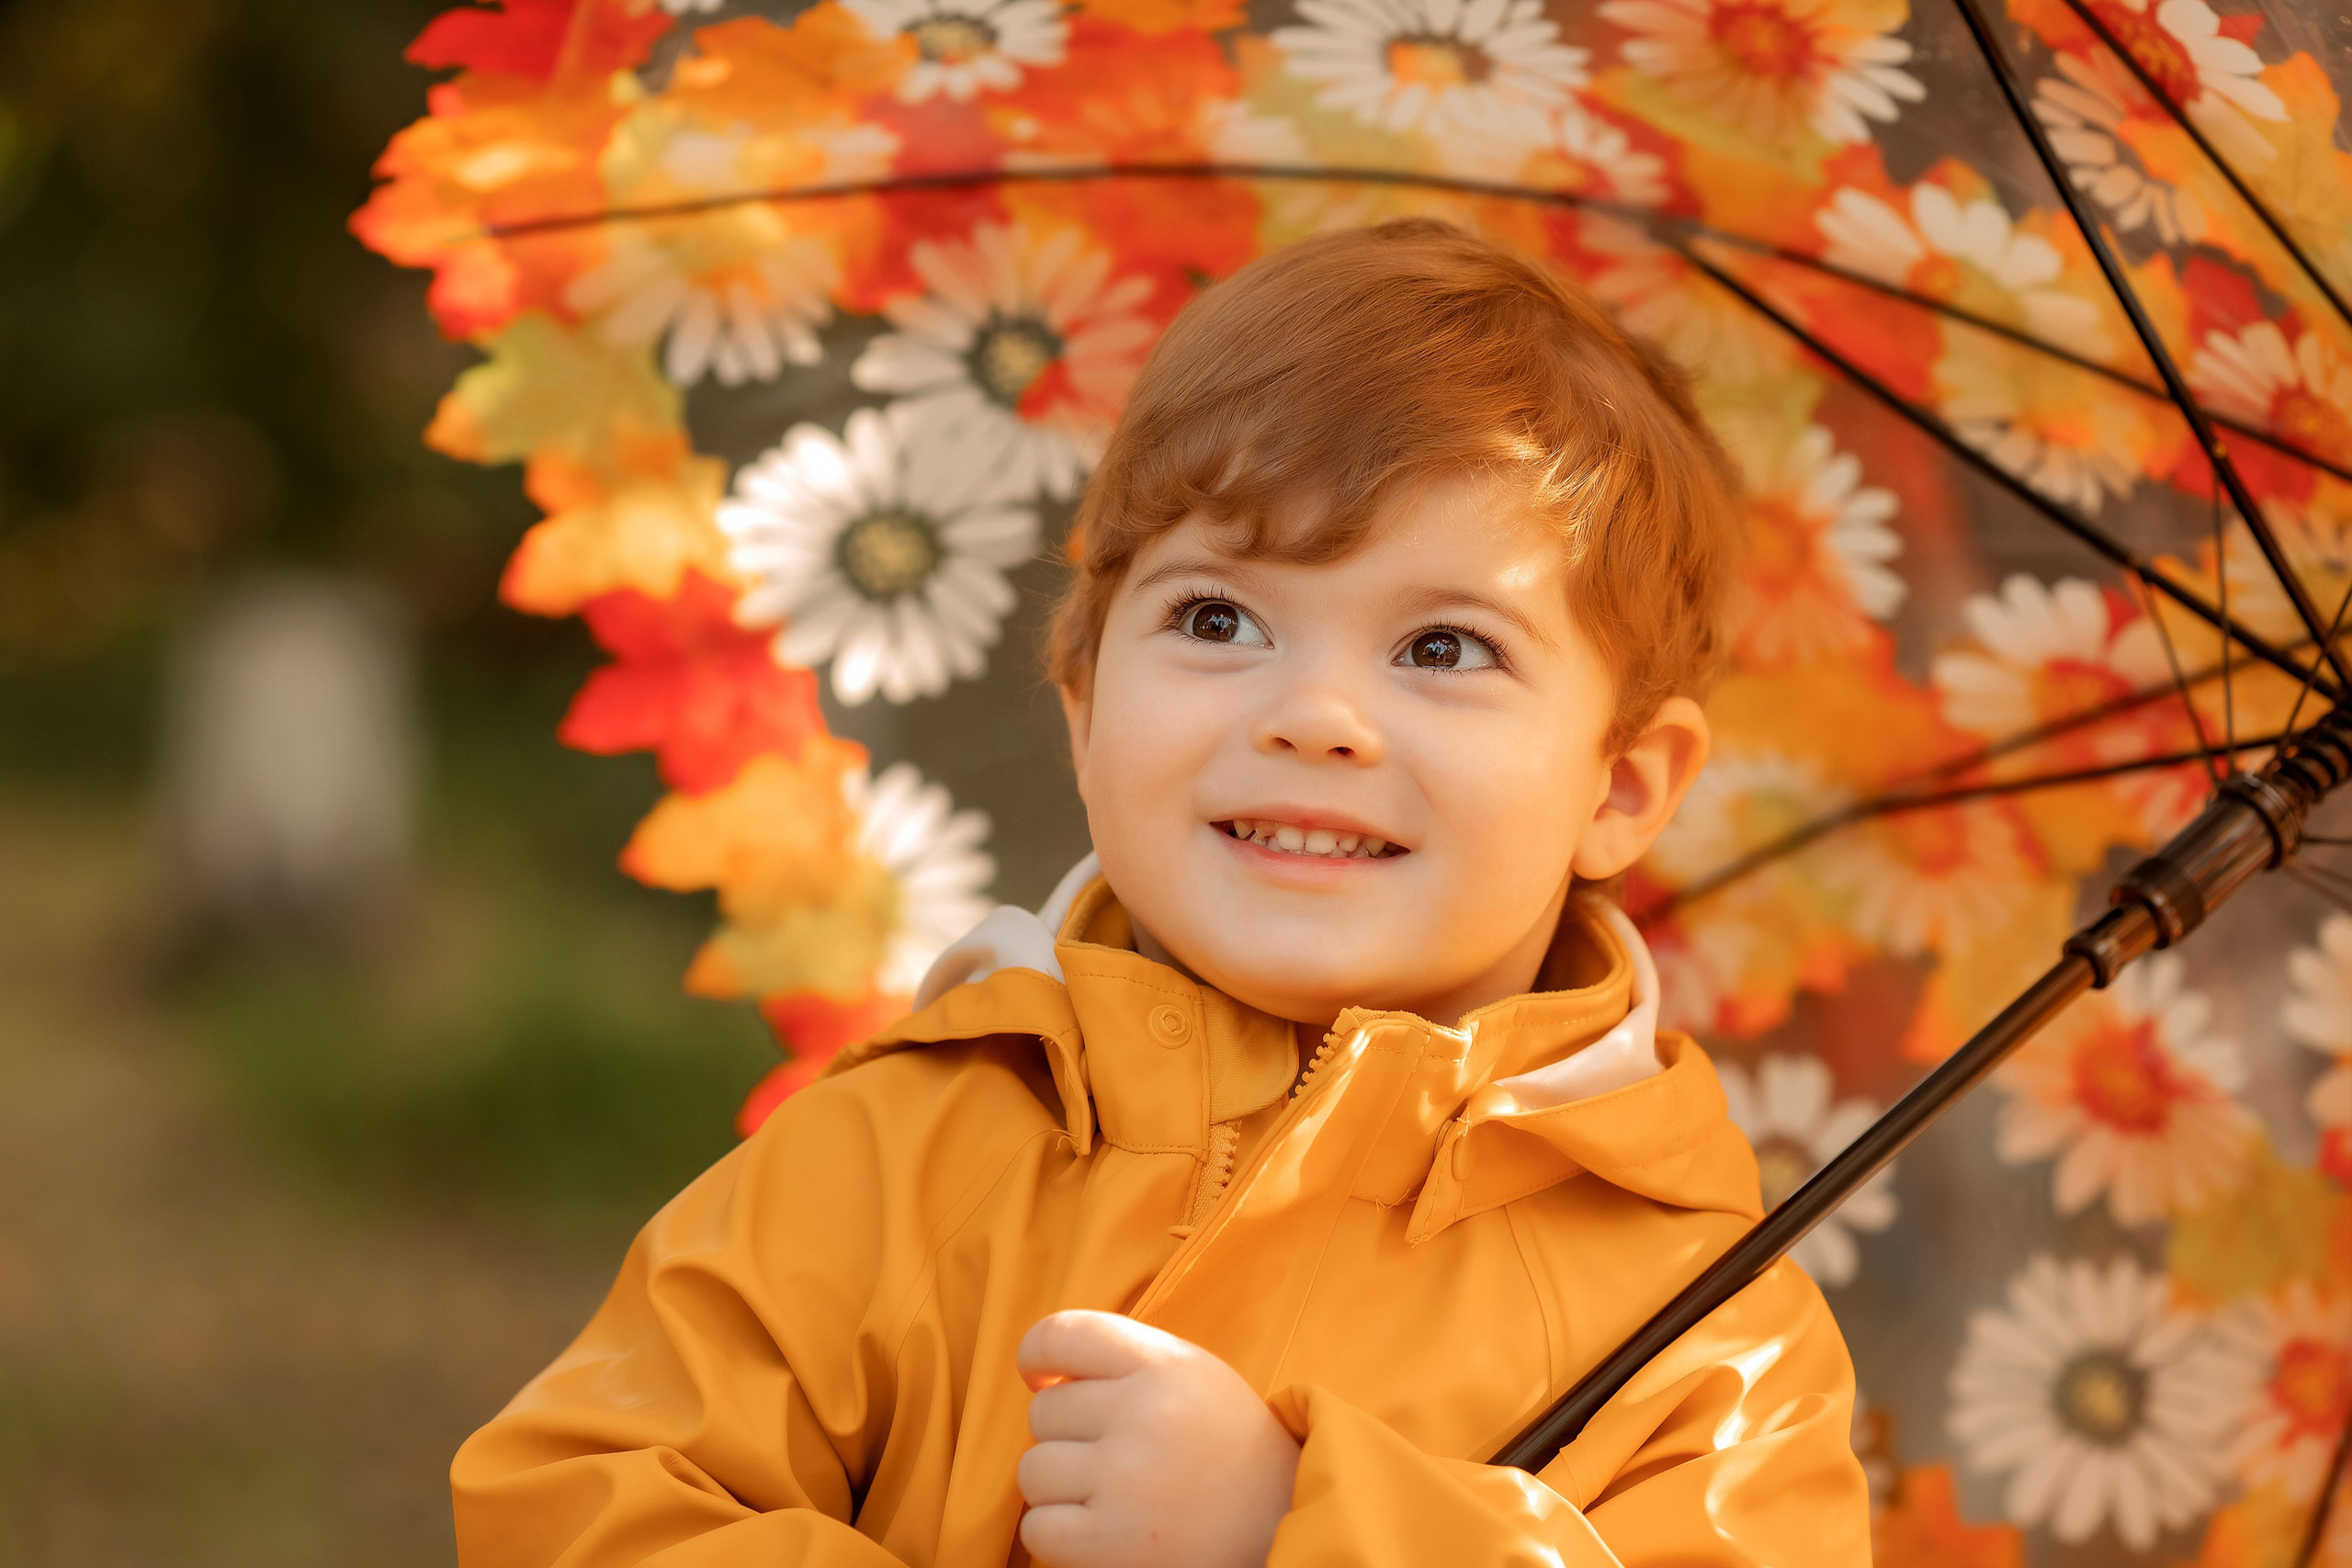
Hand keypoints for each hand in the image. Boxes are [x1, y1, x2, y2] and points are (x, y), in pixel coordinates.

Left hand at [1015, 1310, 1300, 1567]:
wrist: (1279, 1527)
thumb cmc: (1221, 1447)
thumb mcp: (1191, 1376)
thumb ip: (1122, 1359)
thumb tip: (1036, 1374)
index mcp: (1164, 1365)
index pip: (1060, 1335)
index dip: (1035, 1357)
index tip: (1042, 1379)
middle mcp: (1144, 1414)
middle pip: (1043, 1412)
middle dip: (1067, 1438)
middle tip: (1117, 1458)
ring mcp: (1125, 1479)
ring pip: (1033, 1471)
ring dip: (1060, 1490)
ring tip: (1115, 1497)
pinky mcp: (1112, 1542)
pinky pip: (1036, 1528)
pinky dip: (1058, 1537)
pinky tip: (1101, 1532)